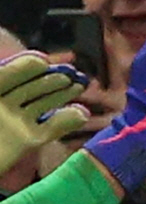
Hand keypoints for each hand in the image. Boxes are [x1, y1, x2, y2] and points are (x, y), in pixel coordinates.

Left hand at [0, 52, 89, 172]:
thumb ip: (6, 81)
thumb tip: (37, 66)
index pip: (9, 74)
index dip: (26, 67)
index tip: (43, 62)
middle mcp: (4, 106)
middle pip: (29, 87)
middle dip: (51, 80)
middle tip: (73, 74)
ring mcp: (16, 123)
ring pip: (41, 105)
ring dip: (61, 96)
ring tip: (80, 86)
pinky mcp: (27, 141)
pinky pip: (48, 129)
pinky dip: (64, 122)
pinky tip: (80, 114)